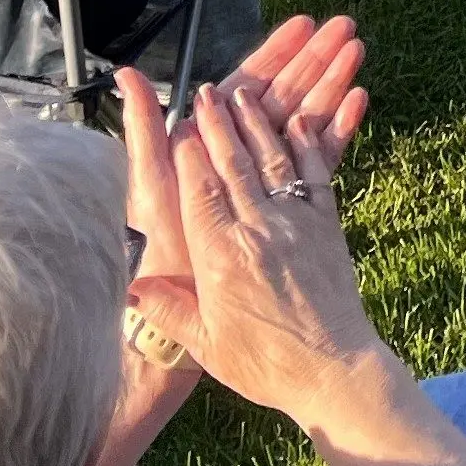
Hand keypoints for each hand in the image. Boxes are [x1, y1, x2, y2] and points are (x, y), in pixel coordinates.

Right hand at [119, 70, 390, 433]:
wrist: (334, 372)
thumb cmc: (266, 365)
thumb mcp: (207, 344)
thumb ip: (169, 309)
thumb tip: (131, 287)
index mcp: (221, 258)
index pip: (198, 191)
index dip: (189, 154)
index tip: (180, 125)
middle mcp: (258, 230)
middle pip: (233, 165)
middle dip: (218, 125)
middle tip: (207, 93)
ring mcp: (296, 223)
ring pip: (272, 159)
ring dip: (257, 123)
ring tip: (243, 95)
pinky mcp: (327, 224)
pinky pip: (314, 172)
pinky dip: (306, 142)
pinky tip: (298, 121)